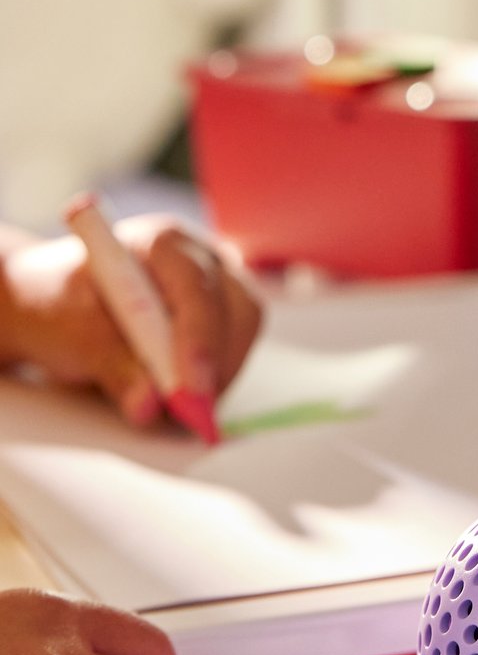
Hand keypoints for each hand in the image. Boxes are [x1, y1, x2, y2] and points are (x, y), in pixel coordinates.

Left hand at [0, 217, 261, 426]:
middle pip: (237, 308)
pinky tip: (186, 394)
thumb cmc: (61, 306)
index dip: (198, 339)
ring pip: (244, 331)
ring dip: (220, 375)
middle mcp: (201, 258)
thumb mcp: (72, 333)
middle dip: (217, 364)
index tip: (189, 390)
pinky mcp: (224, 317)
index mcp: (162, 243)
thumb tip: (149, 405)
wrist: (55, 309)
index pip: (195, 286)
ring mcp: (219, 287)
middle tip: (190, 412)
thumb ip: (111, 363)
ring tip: (179, 406)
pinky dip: (217, 378)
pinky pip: (237, 349)